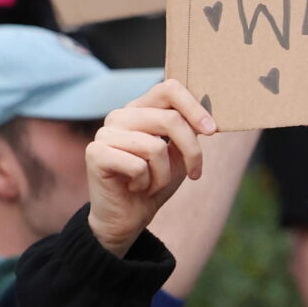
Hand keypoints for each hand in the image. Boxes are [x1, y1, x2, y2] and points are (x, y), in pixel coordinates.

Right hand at [86, 81, 216, 256]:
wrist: (128, 218)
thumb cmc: (155, 183)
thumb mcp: (179, 155)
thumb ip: (189, 130)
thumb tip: (209, 113)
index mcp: (140, 109)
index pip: (169, 88)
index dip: (194, 107)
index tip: (212, 130)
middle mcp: (120, 115)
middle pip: (170, 119)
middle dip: (191, 151)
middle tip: (195, 173)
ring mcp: (105, 133)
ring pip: (155, 147)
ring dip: (164, 175)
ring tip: (152, 184)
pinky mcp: (96, 153)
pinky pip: (137, 166)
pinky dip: (145, 183)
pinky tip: (134, 188)